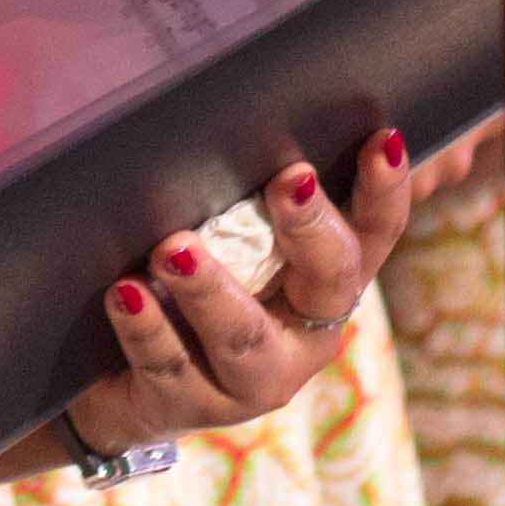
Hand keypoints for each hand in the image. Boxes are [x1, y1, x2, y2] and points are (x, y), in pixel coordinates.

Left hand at [68, 128, 421, 454]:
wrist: (117, 378)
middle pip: (330, 281)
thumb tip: (244, 98)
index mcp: (323, 283)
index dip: (386, 190)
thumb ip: (244, 191)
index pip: (373, 233)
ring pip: (244, 337)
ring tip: (172, 247)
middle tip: (287, 178)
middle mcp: (302, 336)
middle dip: (310, 228)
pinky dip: (146, 326)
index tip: (383, 137)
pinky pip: (169, 366)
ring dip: (211, 288)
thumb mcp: (225, 234)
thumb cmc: (184, 279)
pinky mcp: (188, 407)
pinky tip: (123, 292)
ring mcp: (249, 382)